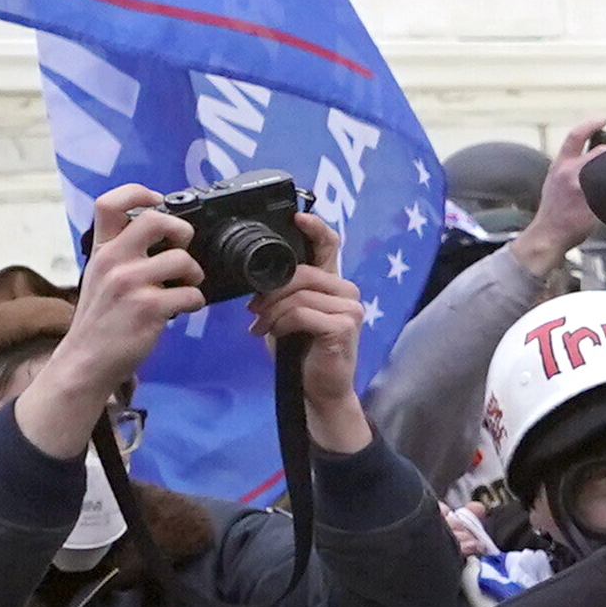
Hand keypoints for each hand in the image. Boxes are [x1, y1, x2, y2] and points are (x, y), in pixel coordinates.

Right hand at [12, 189, 199, 461]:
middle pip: (155, 221)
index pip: (108, 204)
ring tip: (186, 286)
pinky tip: (184, 308)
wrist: (86, 360)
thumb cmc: (101, 319)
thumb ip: (121, 254)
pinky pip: (191, 294)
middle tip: (184, 248)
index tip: (158, 199)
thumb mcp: (100, 277)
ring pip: (184, 260)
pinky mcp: (149, 308)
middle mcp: (113, 261)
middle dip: (182, 230)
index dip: (138, 192)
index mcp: (101, 251)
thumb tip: (160, 237)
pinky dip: (196, 301)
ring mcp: (130, 284)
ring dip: (195, 274)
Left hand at [250, 211, 373, 452]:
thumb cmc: (301, 352)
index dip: (315, 228)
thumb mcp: (286, 314)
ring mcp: (350, 310)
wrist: (317, 390)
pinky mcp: (345, 327)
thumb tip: (258, 275)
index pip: (330, 246)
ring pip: (299, 294)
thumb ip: (282, 291)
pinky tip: (274, 335)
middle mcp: (347, 293)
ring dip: (273, 311)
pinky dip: (283, 323)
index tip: (296, 216)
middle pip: (303, 272)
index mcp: (332, 284)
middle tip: (255, 311)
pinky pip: (303, 313)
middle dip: (270, 291)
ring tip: (263, 327)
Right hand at [522, 118, 605, 276]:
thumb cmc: (554, 213)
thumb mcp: (554, 183)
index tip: (603, 119)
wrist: (547, 235)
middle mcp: (569, 173)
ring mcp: (581, 187)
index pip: (574, 137)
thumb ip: (572, 171)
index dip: (590, 125)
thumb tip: (594, 165)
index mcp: (559, 166)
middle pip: (601, 153)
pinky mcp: (592, 203)